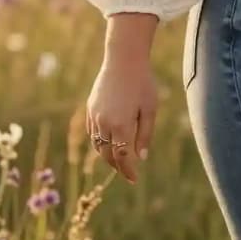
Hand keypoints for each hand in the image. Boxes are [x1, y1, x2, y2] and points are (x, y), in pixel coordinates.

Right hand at [86, 56, 157, 184]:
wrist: (123, 60)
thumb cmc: (142, 83)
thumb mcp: (149, 109)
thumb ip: (145, 134)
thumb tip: (141, 157)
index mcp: (121, 125)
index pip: (122, 157)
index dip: (128, 171)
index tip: (134, 179)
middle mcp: (104, 123)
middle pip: (108, 154)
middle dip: (117, 167)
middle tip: (128, 173)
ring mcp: (95, 116)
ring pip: (97, 145)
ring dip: (107, 156)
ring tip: (118, 162)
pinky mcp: (90, 108)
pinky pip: (92, 133)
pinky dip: (99, 143)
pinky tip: (108, 144)